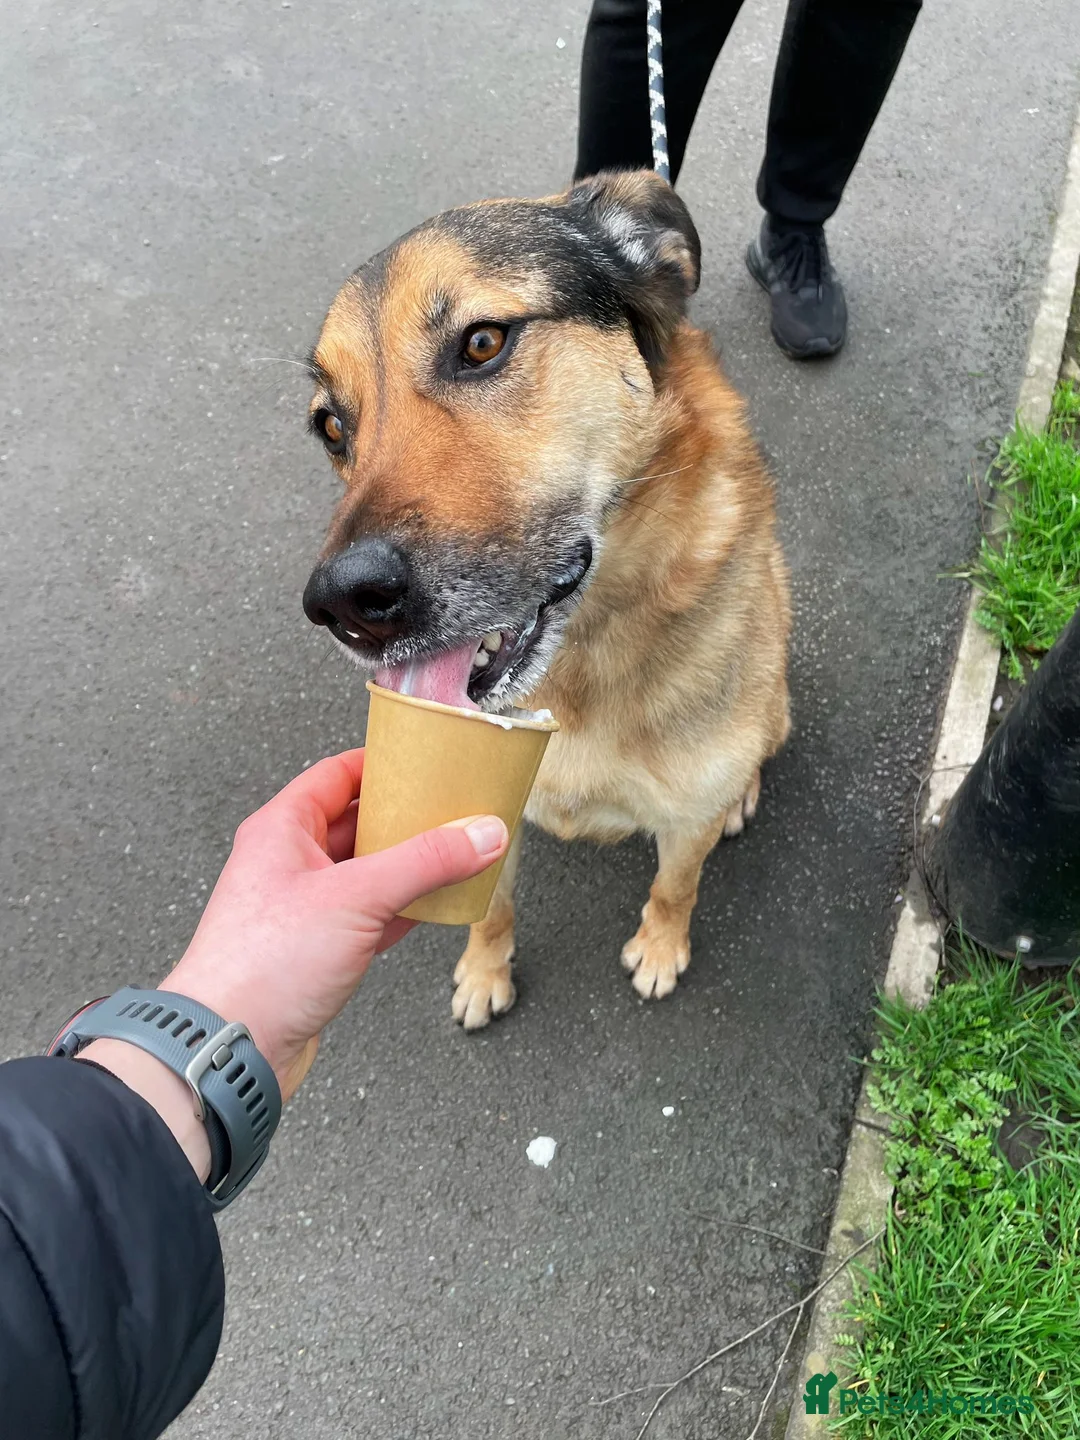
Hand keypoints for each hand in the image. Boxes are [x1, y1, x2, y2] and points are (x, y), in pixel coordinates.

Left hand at [157, 748, 506, 1100]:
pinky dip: (404, 909)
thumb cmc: (262, 964)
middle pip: (357, 823)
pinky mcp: (317, 950)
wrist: (231, 1047)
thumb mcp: (357, 897)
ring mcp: (304, 908)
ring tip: (456, 854)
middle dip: (406, 817)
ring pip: (367, 872)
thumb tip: (481, 834)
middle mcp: (289, 863)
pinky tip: (435, 907)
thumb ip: (425, 862)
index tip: (427, 759)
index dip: (383, 764)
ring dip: (409, 866)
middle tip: (453, 808)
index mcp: (282, 830)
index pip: (338, 774)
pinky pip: (370, 916)